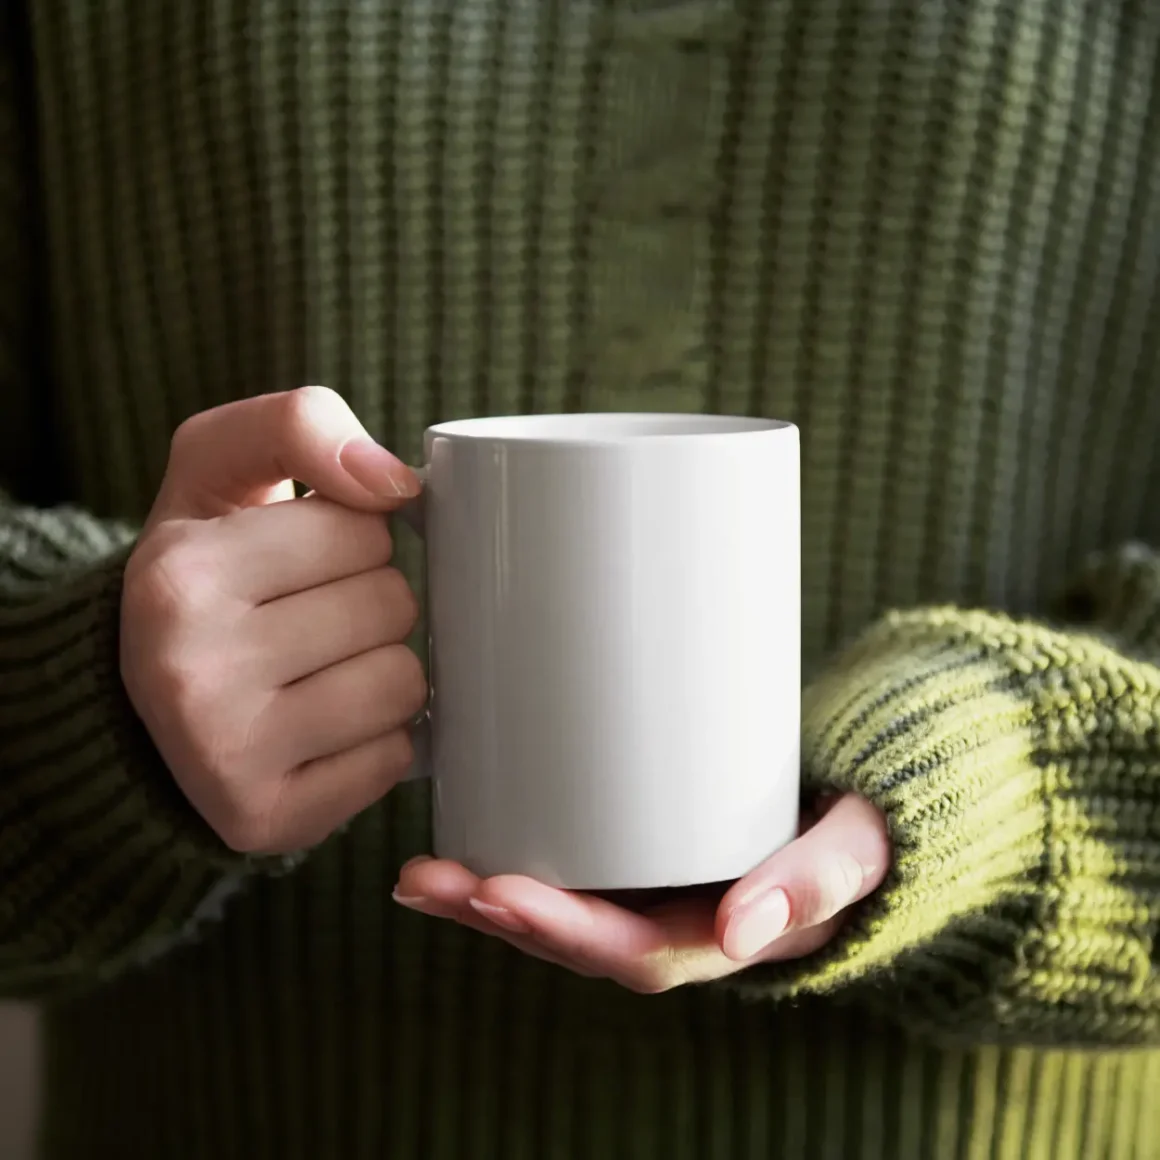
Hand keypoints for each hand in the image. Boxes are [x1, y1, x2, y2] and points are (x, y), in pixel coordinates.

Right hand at [121, 387, 426, 853]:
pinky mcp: (269, 820)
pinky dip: (379, 740)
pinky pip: (399, 759)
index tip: (305, 560)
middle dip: (372, 602)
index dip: (353, 537)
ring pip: (405, 683)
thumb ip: (299, 425)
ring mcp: (227, 757)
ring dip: (384, 671)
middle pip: (393, 605)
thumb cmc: (207, 571)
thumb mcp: (219, 469)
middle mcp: (190, 671)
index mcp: (178, 575)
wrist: (141, 701)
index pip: (364, 528)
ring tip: (320, 671)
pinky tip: (324, 729)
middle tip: (312, 617)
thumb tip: (397, 483)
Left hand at [394, 793, 888, 991]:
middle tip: (429, 879)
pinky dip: (509, 864)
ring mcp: (650, 892)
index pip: (632, 954)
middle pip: (575, 938)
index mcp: (721, 935)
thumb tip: (748, 929)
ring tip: (418, 873)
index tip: (501, 895)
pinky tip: (459, 839)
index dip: (563, 931)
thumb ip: (819, 881)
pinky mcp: (635, 852)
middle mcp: (674, 924)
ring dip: (485, 897)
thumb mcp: (857, 850)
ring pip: (559, 912)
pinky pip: (567, 872)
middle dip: (499, 914)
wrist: (858, 808)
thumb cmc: (859, 828)